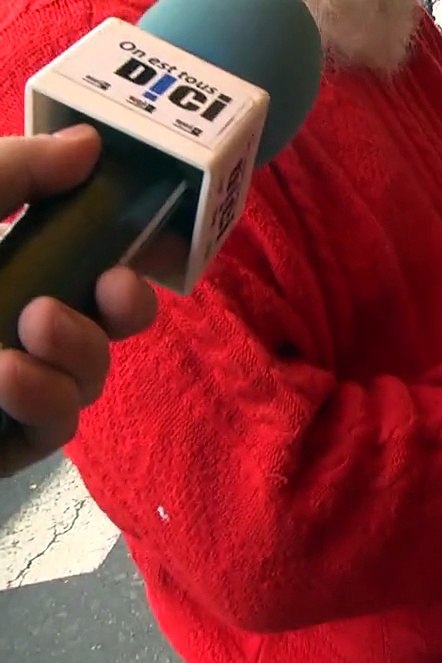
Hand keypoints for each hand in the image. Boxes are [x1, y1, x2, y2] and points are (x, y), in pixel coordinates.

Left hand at [0, 126, 157, 475]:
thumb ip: (12, 171)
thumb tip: (89, 146)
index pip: (86, 281)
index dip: (123, 277)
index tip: (125, 263)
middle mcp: (4, 335)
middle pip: (102, 336)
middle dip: (119, 316)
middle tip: (103, 294)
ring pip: (85, 386)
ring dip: (77, 357)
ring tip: (31, 332)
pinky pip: (49, 434)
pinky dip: (44, 403)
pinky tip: (7, 375)